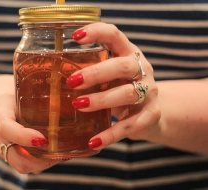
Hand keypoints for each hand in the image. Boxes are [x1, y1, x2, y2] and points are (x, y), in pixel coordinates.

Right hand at [0, 75, 61, 173]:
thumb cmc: (2, 92)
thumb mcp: (15, 86)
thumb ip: (35, 90)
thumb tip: (64, 88)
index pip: (6, 129)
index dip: (24, 137)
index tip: (43, 139)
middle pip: (16, 159)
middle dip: (40, 160)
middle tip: (60, 150)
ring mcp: (1, 147)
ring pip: (21, 165)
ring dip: (42, 163)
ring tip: (61, 153)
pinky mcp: (7, 153)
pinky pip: (22, 163)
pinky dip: (39, 162)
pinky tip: (54, 152)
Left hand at [68, 23, 160, 148]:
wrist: (154, 112)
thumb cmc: (121, 88)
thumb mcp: (110, 75)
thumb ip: (91, 72)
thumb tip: (52, 77)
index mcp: (128, 53)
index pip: (115, 35)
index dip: (97, 32)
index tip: (74, 37)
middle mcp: (142, 70)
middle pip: (123, 66)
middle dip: (96, 73)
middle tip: (72, 82)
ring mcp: (149, 92)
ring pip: (127, 94)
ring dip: (101, 100)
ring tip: (79, 105)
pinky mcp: (150, 115)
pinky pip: (129, 126)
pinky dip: (110, 135)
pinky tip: (93, 142)